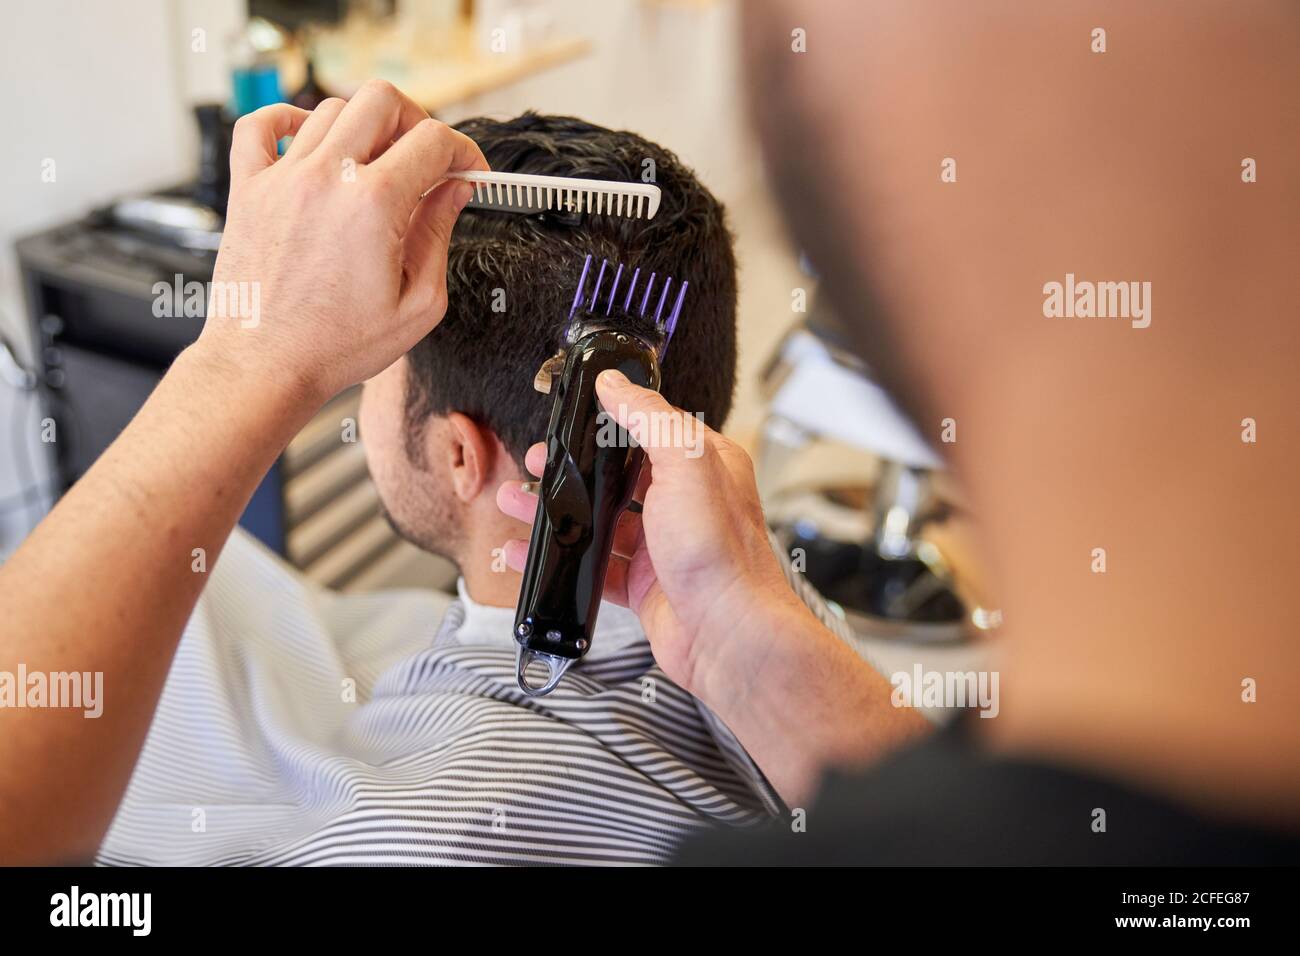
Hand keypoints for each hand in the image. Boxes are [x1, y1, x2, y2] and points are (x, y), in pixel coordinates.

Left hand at [196, 81, 487, 405]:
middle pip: (382, 100)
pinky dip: (289, 119)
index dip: (464, 153)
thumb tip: (452, 192)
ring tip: (373, 165)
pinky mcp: (248, 188)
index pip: (434, 141)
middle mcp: (326, 180)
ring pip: (331, 108)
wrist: (265, 365)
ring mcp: (281, 178)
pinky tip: (310, 142)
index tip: (467, 173)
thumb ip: (438, 236)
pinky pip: (260, 124)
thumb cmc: (336, 346)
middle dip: (416, 121)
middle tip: (424, 158)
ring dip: (363, 128)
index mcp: (374, 206)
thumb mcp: (417, 304)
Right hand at [495, 369, 813, 699]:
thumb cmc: (721, 554)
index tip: (573, 414)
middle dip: (574, 468)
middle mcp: (686, 503)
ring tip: (518, 501)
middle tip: (538, 462)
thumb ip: (650, 419)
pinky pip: (594, 565)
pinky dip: (561, 558)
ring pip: (601, 520)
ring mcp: (664, 546)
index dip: (611, 419)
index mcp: (703, 465)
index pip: (653, 427)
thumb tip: (617, 384)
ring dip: (560, 511)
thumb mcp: (686, 465)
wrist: (730, 637)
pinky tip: (531, 552)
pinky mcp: (646, 585)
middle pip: (619, 475)